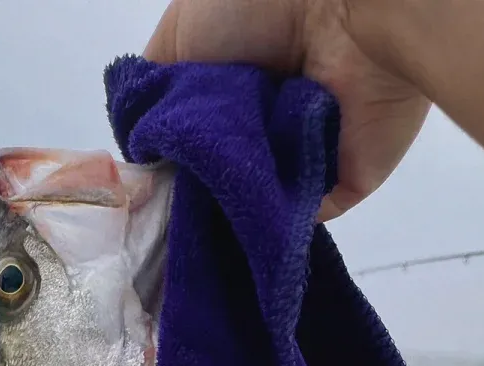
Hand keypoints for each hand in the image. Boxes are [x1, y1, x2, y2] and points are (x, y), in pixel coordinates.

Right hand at [144, 0, 430, 220]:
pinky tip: (237, 221)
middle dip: (192, 199)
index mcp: (233, 92)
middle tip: (167, 214)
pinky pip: (293, 222)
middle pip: (220, 183)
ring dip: (225, 212)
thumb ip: (153, 94)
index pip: (193, 147)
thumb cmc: (257, 6)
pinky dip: (266, 225)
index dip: (167, 170)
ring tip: (201, 216)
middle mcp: (268, 127)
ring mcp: (304, 162)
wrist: (342, 7)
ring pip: (252, 208)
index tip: (144, 193)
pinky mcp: (340, 187)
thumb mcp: (179, 36)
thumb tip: (141, 150)